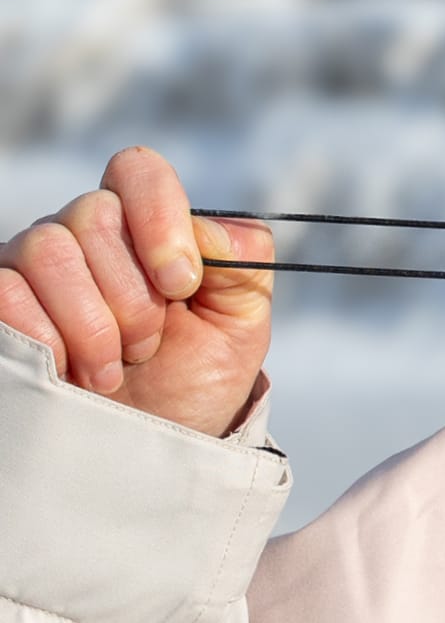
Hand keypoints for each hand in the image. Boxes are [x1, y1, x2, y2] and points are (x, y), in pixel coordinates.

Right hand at [0, 145, 273, 437]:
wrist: (148, 451)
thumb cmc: (192, 384)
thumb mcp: (238, 330)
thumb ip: (242, 267)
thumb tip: (212, 230)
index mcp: (143, 227)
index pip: (138, 172)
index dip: (159, 218)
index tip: (180, 283)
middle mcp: (82, 234)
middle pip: (94, 215)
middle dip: (133, 298)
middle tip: (146, 347)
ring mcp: (34, 267)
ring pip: (48, 251)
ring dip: (92, 325)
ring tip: (113, 369)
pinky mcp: (2, 304)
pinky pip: (8, 293)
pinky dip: (49, 340)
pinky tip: (69, 372)